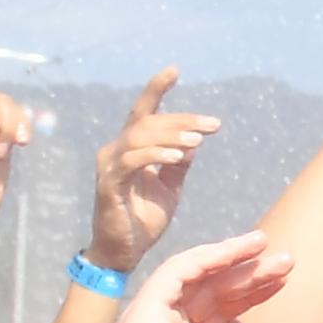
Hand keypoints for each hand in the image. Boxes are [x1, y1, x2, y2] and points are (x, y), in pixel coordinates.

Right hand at [83, 67, 221, 266]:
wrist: (124, 252)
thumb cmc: (144, 219)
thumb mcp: (170, 188)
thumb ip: (178, 163)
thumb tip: (193, 140)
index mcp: (131, 149)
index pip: (143, 112)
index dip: (156, 89)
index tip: (175, 70)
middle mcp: (116, 151)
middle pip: (147, 122)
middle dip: (182, 120)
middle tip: (212, 125)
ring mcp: (110, 166)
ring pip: (139, 137)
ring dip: (170, 136)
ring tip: (197, 140)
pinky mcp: (109, 185)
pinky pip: (131, 162)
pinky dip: (154, 155)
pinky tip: (176, 156)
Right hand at [113, 230, 294, 322]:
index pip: (217, 317)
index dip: (250, 297)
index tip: (284, 283)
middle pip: (211, 297)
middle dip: (250, 277)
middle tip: (289, 262)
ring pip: (198, 280)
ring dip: (237, 261)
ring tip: (272, 248)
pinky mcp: (142, 316)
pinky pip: (177, 273)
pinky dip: (210, 257)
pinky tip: (243, 248)